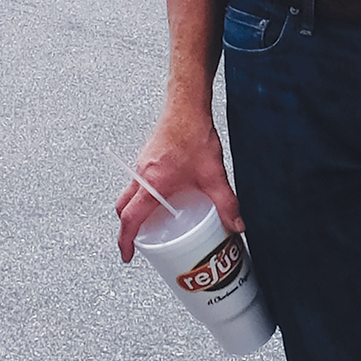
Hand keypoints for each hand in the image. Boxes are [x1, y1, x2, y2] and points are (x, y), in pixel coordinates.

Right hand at [114, 94, 242, 263]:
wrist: (186, 105)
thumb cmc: (192, 133)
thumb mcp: (213, 174)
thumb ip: (226, 203)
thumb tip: (237, 225)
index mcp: (151, 184)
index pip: (130, 219)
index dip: (126, 240)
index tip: (128, 256)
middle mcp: (142, 176)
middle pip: (124, 208)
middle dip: (128, 229)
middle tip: (140, 244)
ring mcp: (143, 166)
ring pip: (130, 195)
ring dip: (136, 212)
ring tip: (155, 224)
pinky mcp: (149, 159)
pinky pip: (139, 184)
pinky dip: (145, 197)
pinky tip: (166, 199)